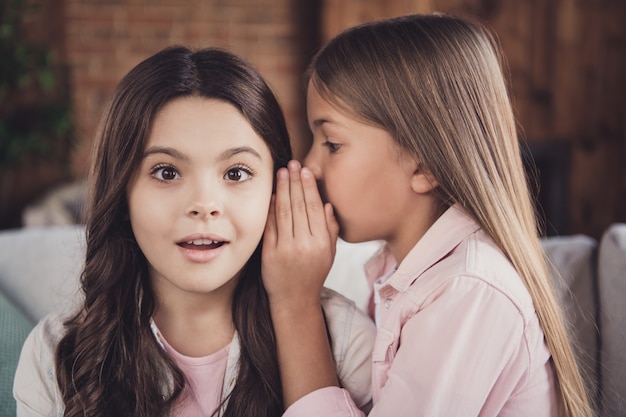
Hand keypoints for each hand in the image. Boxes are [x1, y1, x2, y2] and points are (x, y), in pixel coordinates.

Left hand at [262, 160, 338, 309]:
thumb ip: (330, 229)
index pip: (315, 208)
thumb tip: (328, 205)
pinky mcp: (269, 253)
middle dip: (295, 182)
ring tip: (282, 172)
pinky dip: (270, 208)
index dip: (310, 187)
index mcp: (321, 243)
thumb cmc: (313, 274)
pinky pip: (270, 226)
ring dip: (282, 189)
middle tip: (293, 164)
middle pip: (299, 206)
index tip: (306, 171)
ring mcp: (286, 249)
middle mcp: (304, 245)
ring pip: (284, 212)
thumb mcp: (329, 254)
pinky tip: (272, 195)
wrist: (294, 300)